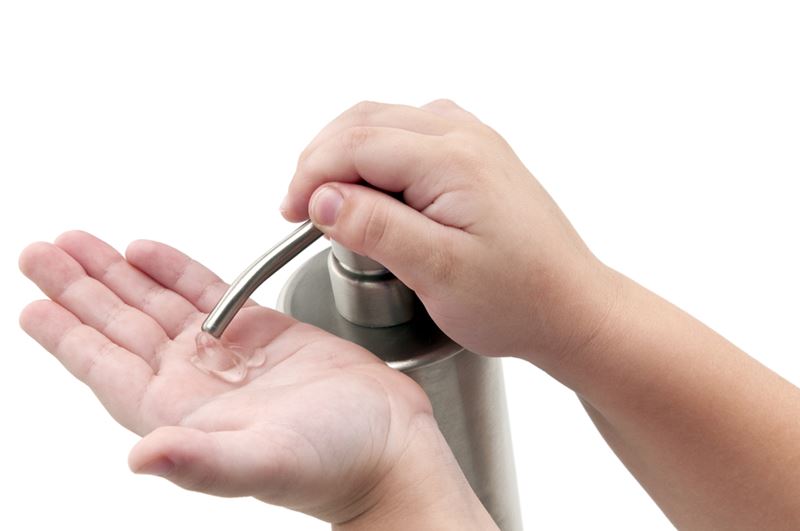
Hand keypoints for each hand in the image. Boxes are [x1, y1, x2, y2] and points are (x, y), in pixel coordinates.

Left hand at [18, 231, 489, 527]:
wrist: (390, 446)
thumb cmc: (334, 466)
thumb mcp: (263, 464)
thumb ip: (201, 462)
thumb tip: (141, 458)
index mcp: (182, 412)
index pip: (107, 367)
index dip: (68, 335)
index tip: (33, 302)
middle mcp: (196, 381)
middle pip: (121, 327)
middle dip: (80, 288)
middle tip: (43, 251)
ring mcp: (228, 354)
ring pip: (158, 305)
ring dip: (118, 273)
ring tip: (81, 244)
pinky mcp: (265, 331)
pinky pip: (210, 291)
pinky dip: (176, 268)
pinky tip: (149, 253)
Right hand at [282, 100, 617, 365]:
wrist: (572, 308)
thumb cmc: (519, 299)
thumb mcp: (439, 273)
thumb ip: (377, 229)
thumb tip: (323, 198)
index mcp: (454, 159)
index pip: (357, 143)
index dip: (311, 174)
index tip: (291, 214)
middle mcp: (465, 136)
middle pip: (367, 122)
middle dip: (322, 161)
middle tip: (300, 208)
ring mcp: (473, 142)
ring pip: (386, 122)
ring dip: (346, 153)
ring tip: (329, 200)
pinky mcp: (476, 157)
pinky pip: (411, 134)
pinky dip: (377, 153)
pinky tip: (372, 187)